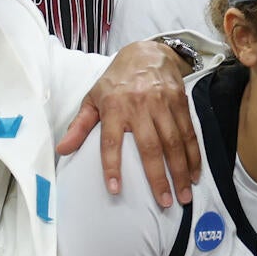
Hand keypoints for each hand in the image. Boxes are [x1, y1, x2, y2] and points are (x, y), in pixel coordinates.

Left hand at [58, 41, 198, 207]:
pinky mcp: (180, 102)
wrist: (147, 52)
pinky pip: (188, 132)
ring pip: (173, 142)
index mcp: (114, 106)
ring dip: (179, 171)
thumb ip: (79, 126)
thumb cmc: (116, 80)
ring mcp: (163, 104)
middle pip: (150, 147)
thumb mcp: (93, 98)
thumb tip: (62, 150)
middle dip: (158, 177)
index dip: (112, 166)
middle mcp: (139, 106)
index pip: (111, 141)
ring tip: (183, 195)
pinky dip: (193, 155)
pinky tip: (194, 173)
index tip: (115, 190)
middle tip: (164, 203)